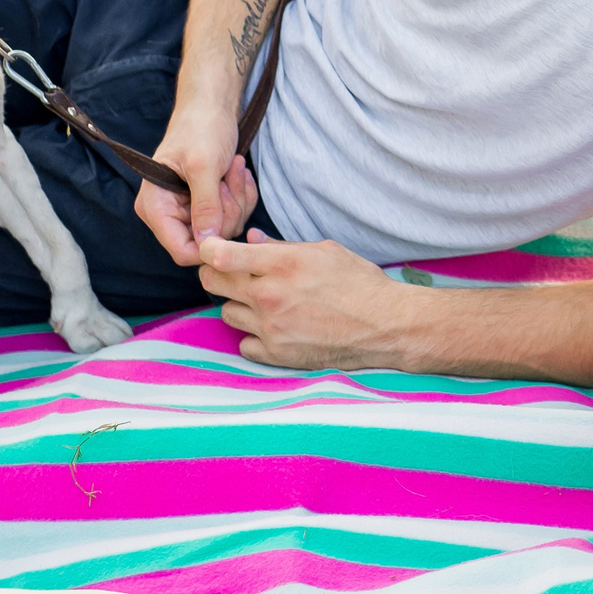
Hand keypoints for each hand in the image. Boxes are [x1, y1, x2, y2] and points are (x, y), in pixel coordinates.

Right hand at [135, 101, 259, 264]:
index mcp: (154, 207)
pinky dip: (242, 195)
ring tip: (234, 168)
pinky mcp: (206, 204)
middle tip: (230, 177)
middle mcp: (167, 214)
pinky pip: (233, 216)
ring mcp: (187, 210)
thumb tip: (208, 243)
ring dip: (237, 199)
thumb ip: (205, 205)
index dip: (210, 244)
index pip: (182, 251)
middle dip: (228, 211)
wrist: (211, 107)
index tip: (228, 216)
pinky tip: (238, 172)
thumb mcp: (204, 165)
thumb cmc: (201, 128)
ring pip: (224, 229)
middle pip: (208, 241)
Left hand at [195, 230, 418, 367]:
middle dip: (217, 274)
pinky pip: (244, 344)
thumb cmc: (359, 283)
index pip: (221, 255)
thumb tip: (251, 239)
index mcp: (282, 263)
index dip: (208, 250)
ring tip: (265, 303)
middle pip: (213, 282)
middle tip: (233, 274)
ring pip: (227, 313)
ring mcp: (270, 327)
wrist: (384, 325)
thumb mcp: (324, 251)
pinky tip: (275, 328)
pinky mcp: (276, 354)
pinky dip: (254, 336)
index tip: (211, 249)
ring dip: (240, 306)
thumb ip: (281, 245)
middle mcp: (270, 295)